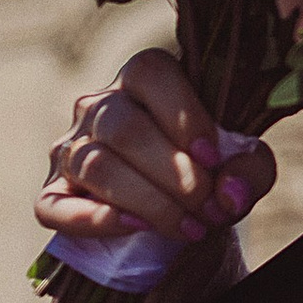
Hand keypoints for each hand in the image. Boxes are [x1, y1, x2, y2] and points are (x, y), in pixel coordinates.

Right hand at [37, 52, 274, 250]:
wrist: (181, 215)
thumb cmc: (211, 174)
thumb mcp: (243, 166)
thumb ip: (249, 169)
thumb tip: (229, 193)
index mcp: (142, 79)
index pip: (151, 74)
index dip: (184, 115)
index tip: (212, 158)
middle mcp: (98, 106)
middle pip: (124, 128)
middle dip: (174, 174)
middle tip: (209, 207)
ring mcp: (69, 149)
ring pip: (96, 165)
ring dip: (149, 202)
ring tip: (190, 228)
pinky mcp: (52, 193)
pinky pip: (57, 206)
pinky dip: (96, 219)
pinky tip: (137, 228)